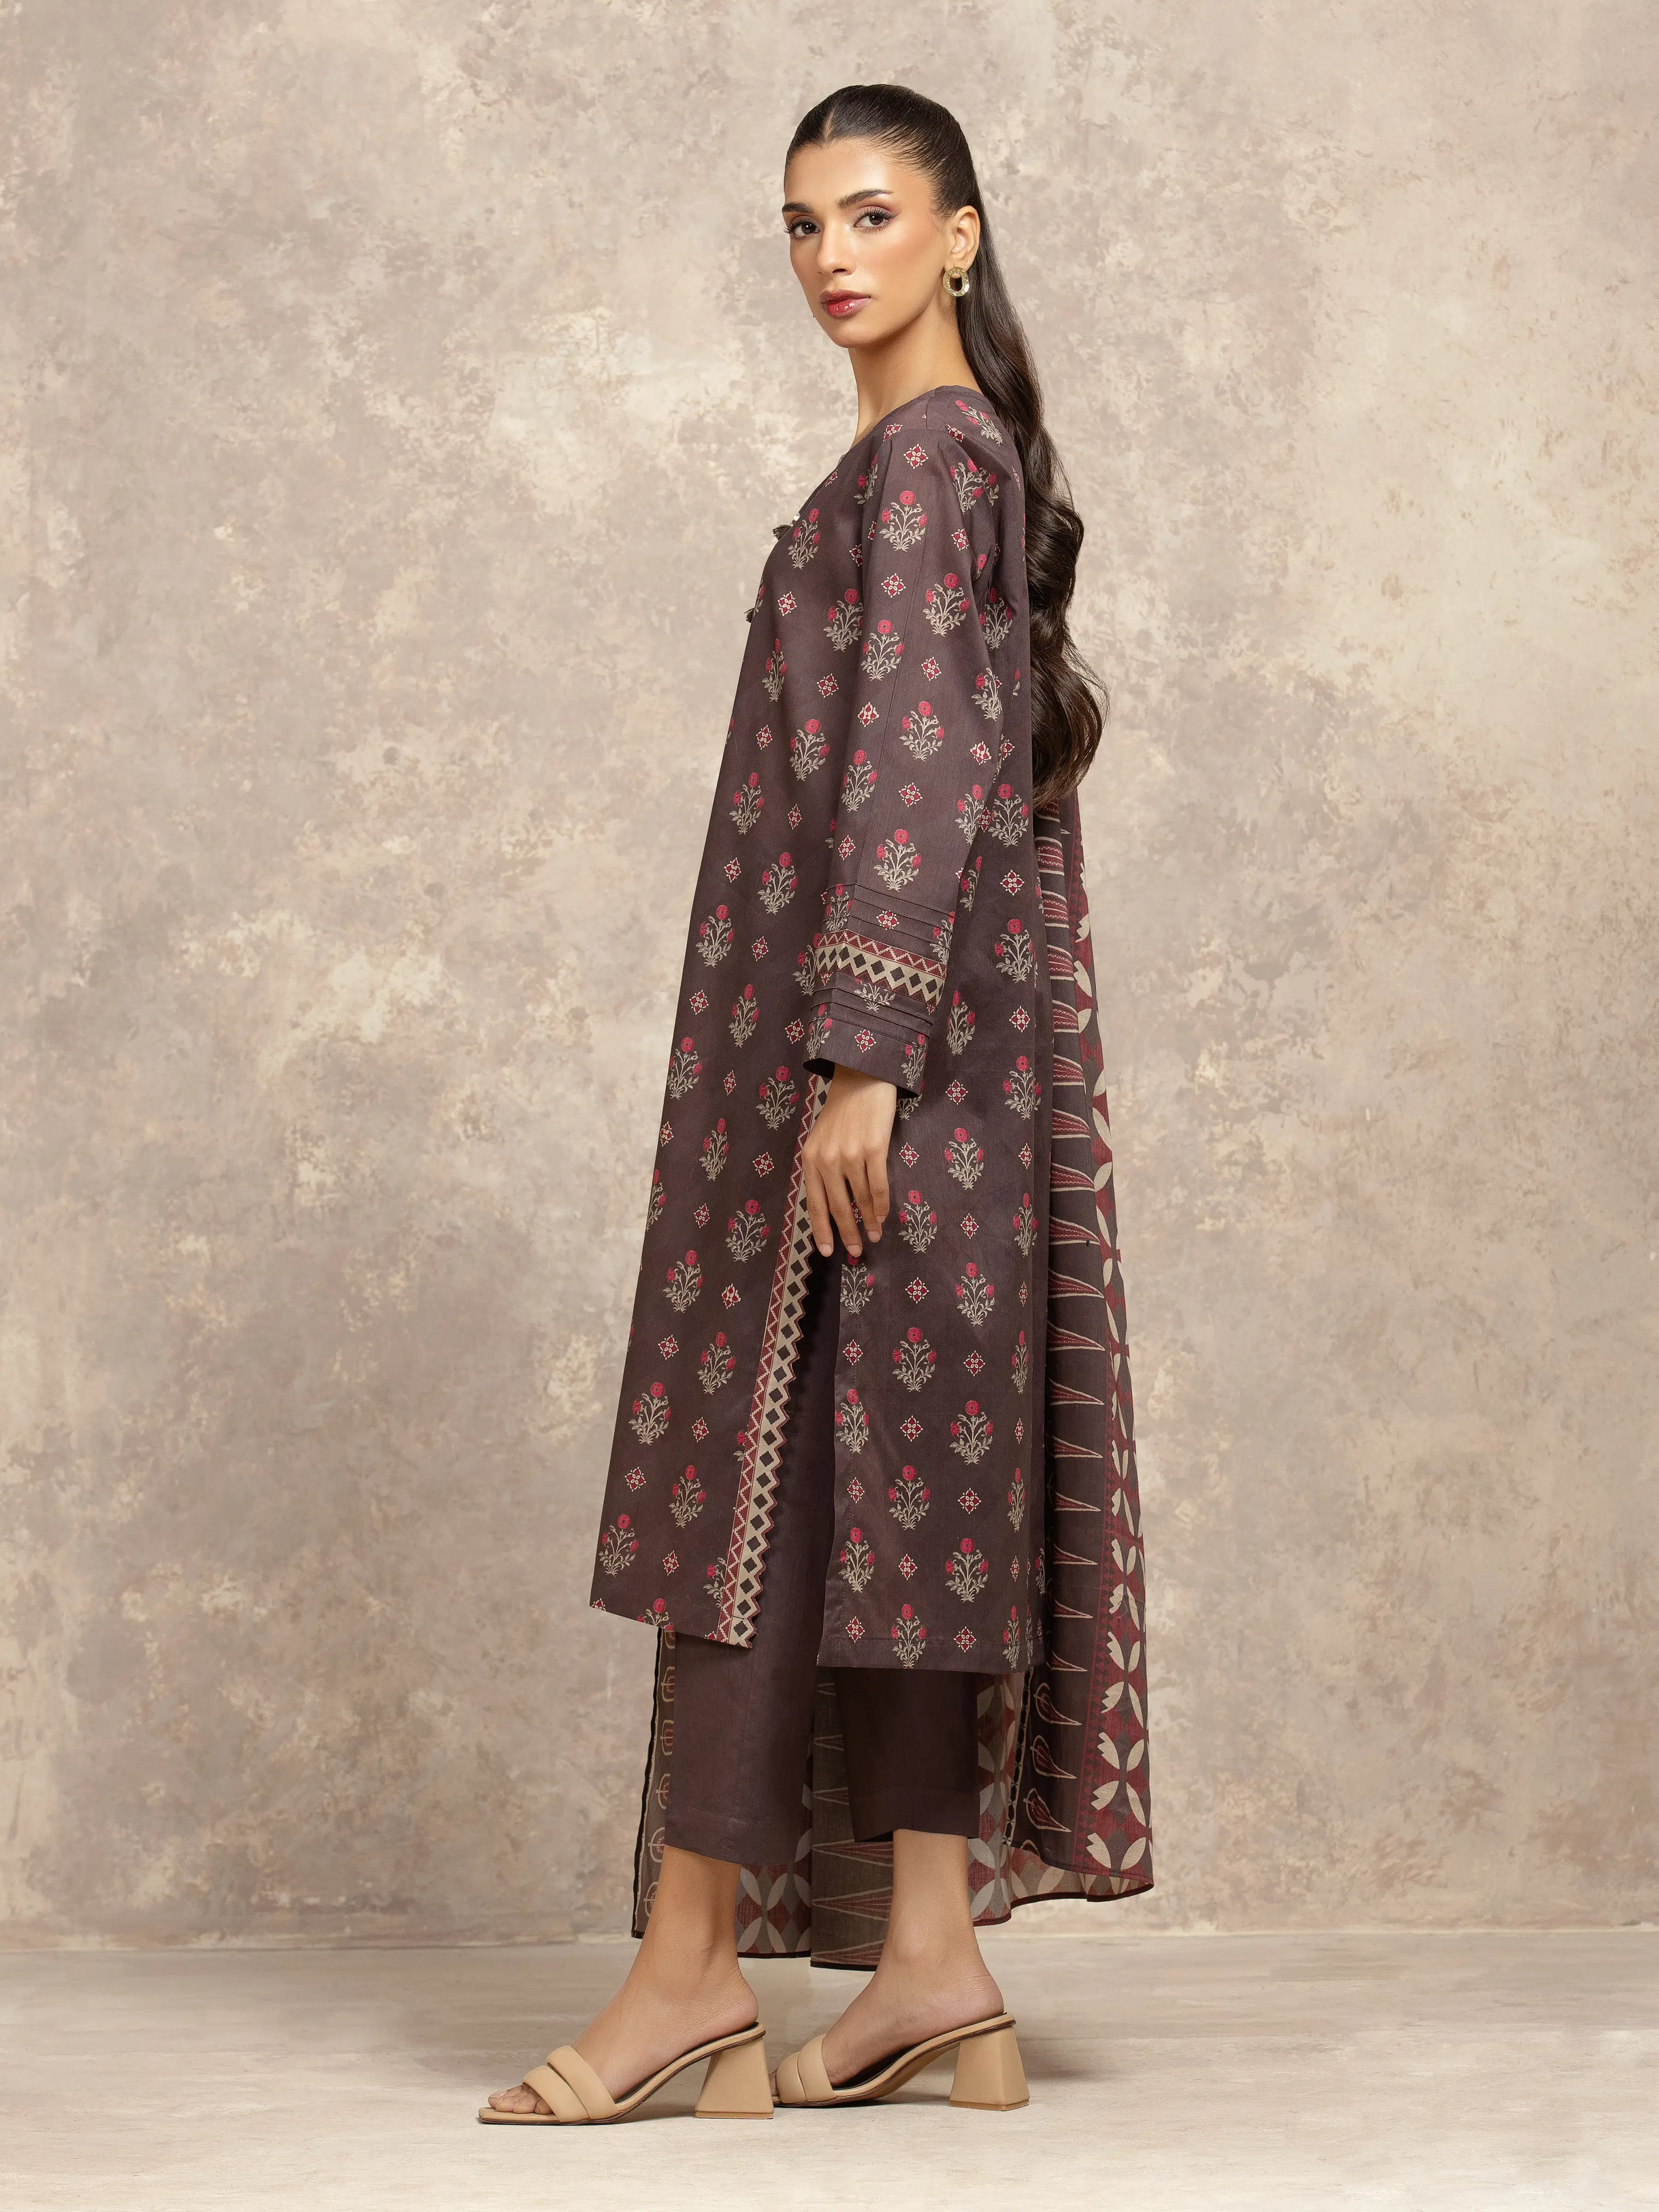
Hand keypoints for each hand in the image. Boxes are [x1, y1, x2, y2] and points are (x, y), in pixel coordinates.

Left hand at [801, 1066, 897, 1259]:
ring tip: (874, 1235)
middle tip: (856, 1251)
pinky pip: (879, 1185)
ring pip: (861, 1199)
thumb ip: (822, 1169)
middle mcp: (827, 1159)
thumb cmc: (843, 1111)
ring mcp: (850, 1154)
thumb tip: (833, 1205)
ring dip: (869, 1221)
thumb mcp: (822, 1139)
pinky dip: (882, 1204)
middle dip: (847, 1233)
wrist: (862, 1078)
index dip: (820, 1230)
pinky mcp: (874, 1148)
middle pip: (838, 1207)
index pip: (814, 1203)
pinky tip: (884, 1215)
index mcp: (810, 1158)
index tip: (827, 1252)